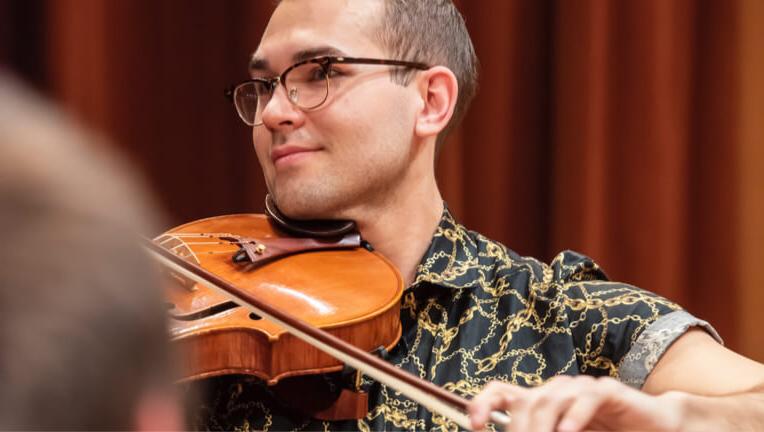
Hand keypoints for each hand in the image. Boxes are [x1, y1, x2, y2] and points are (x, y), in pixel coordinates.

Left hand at [467, 376, 685, 431]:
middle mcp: (557, 390)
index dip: (483, 404)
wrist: (653, 429)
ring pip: (552, 400)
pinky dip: (574, 417)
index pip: (502, 393)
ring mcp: (582, 388)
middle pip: (526, 401)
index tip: (475, 426)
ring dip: (543, 429)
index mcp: (541, 402)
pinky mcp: (608, 392)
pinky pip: (586, 399)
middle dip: (520, 430)